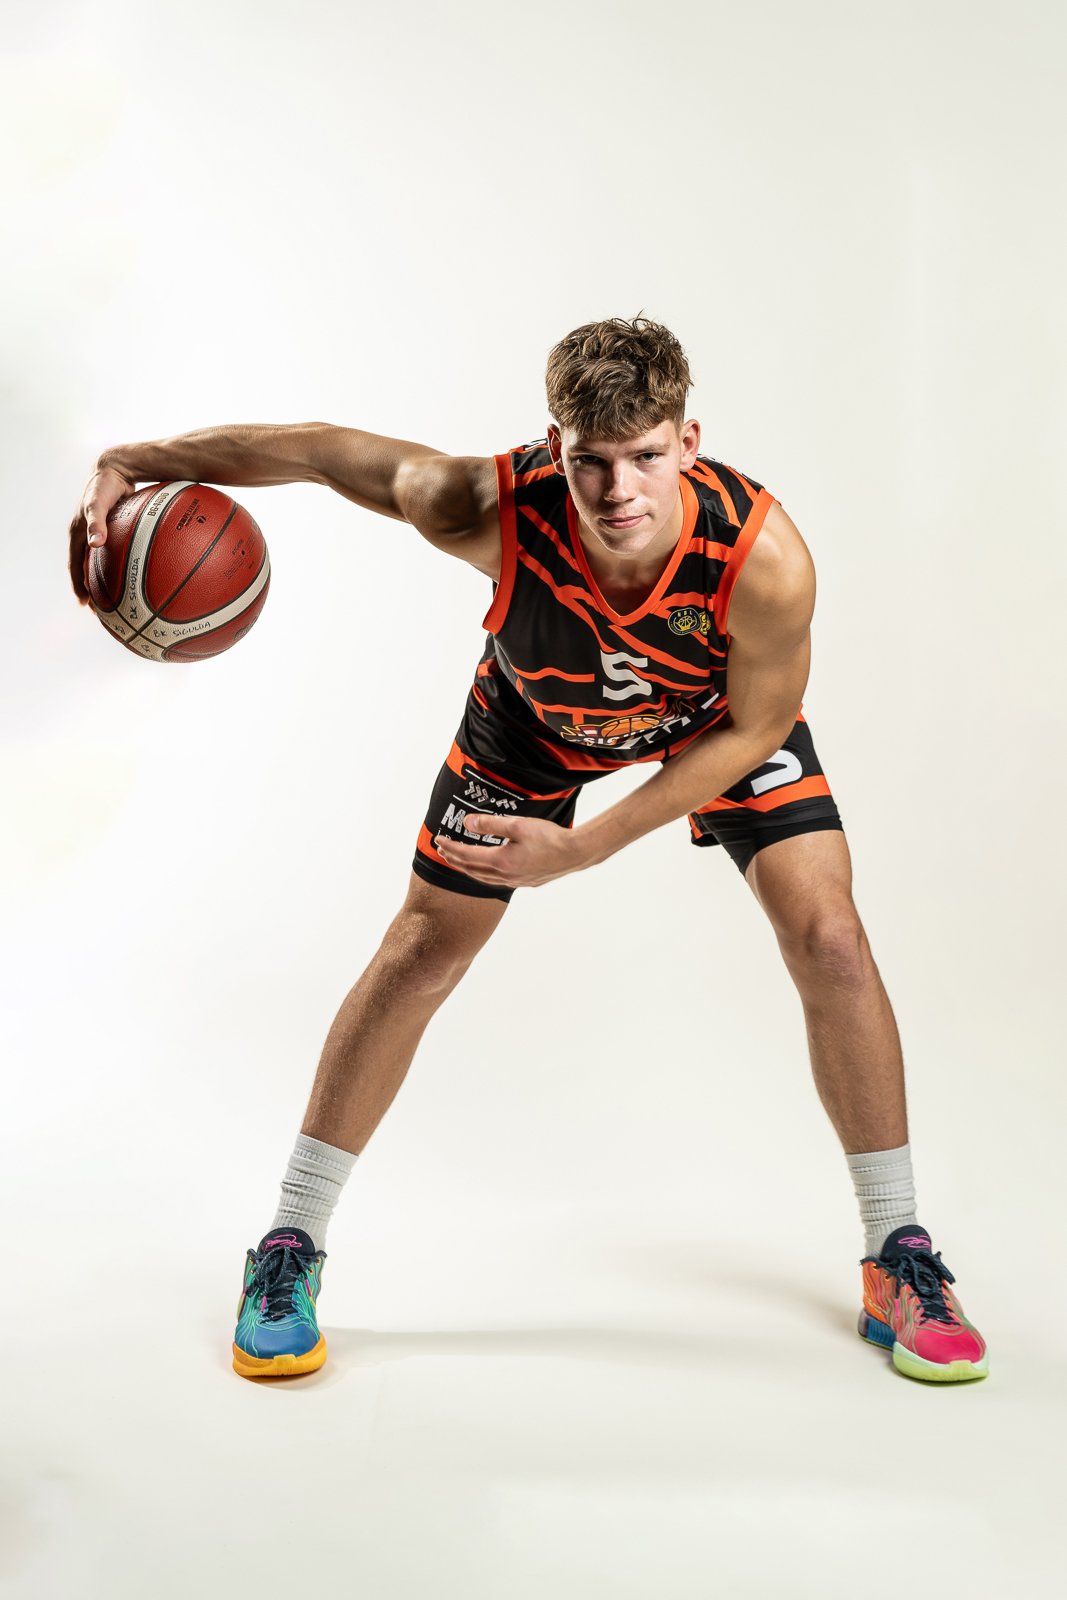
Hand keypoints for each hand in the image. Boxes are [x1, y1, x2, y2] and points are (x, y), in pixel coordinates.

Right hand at [68, 462, 136, 604]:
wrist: (113, 468)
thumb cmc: (104, 485)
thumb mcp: (96, 503)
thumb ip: (96, 522)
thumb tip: (95, 544)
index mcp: (77, 534)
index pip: (75, 566)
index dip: (78, 585)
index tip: (86, 605)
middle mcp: (85, 536)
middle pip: (86, 569)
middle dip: (91, 589)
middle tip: (101, 609)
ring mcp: (98, 533)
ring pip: (99, 562)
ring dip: (104, 579)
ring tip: (117, 597)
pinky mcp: (110, 529)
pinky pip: (114, 551)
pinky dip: (119, 564)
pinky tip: (135, 572)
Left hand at [433, 813, 585, 888]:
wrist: (575, 853)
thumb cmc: (550, 837)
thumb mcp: (517, 824)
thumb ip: (490, 824)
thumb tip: (467, 823)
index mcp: (501, 861)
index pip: (467, 855)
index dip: (450, 847)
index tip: (438, 840)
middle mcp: (506, 875)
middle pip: (471, 870)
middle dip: (454, 859)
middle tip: (441, 851)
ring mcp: (516, 881)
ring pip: (483, 878)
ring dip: (467, 869)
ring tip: (458, 861)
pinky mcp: (526, 882)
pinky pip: (497, 881)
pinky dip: (484, 875)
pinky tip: (486, 871)